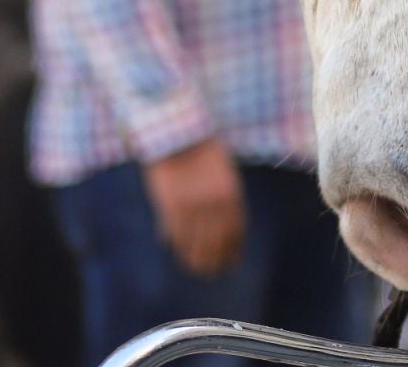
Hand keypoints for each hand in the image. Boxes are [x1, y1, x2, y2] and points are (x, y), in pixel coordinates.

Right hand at [142, 137, 245, 276]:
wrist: (179, 136)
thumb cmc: (203, 151)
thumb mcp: (224, 173)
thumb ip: (227, 200)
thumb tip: (229, 227)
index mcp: (231, 195)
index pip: (235, 232)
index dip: (233, 251)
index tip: (230, 263)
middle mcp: (214, 206)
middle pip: (216, 243)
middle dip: (215, 261)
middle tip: (212, 272)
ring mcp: (192, 208)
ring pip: (195, 243)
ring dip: (196, 259)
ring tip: (196, 268)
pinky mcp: (171, 207)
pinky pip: (176, 234)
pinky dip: (177, 246)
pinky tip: (177, 252)